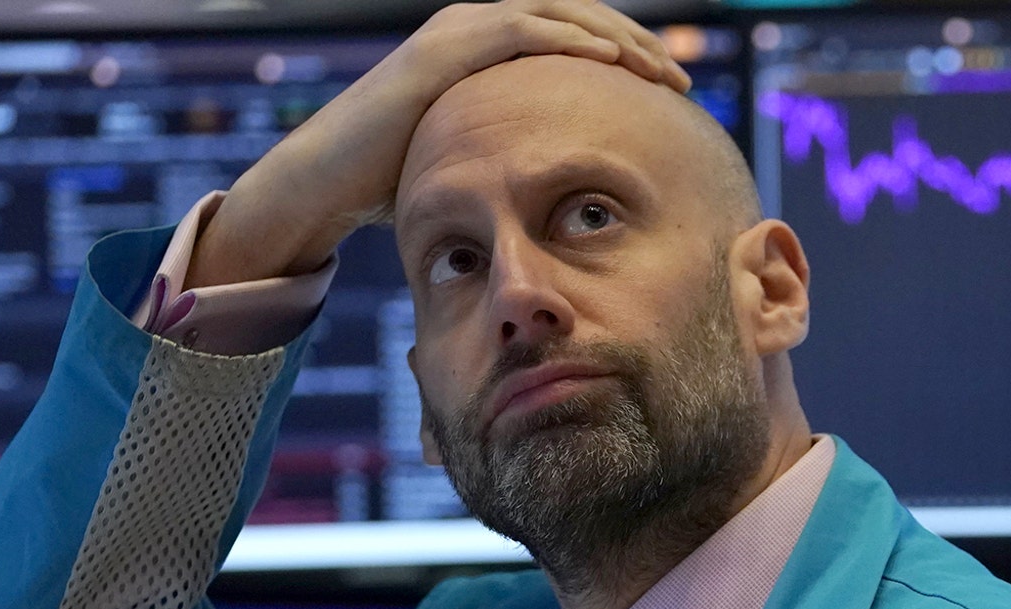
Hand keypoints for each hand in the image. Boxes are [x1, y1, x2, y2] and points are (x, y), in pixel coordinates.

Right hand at [185, 0, 689, 288]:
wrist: (332, 181)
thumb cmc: (398, 179)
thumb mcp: (476, 158)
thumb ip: (515, 152)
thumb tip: (564, 190)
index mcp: (488, 46)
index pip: (573, 35)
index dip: (625, 54)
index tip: (668, 88)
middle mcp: (475, 24)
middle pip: (577, 17)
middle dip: (634, 43)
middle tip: (677, 77)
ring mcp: (460, 28)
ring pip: (560, 14)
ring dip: (615, 38)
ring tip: (657, 68)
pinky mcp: (447, 44)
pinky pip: (523, 29)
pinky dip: (570, 39)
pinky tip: (609, 61)